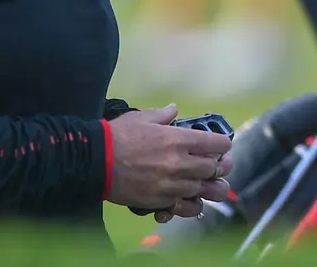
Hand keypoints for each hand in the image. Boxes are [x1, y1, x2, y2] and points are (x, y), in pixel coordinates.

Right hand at [106, 104, 233, 215]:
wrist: (94, 162)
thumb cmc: (118, 136)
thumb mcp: (142, 117)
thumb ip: (163, 114)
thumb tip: (174, 110)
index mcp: (178, 139)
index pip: (217, 143)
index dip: (222, 144)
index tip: (220, 145)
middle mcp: (179, 163)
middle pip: (213, 168)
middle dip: (218, 166)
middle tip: (217, 165)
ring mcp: (170, 184)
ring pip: (203, 189)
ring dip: (209, 186)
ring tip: (211, 185)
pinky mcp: (158, 201)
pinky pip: (185, 207)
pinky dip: (193, 206)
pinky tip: (194, 201)